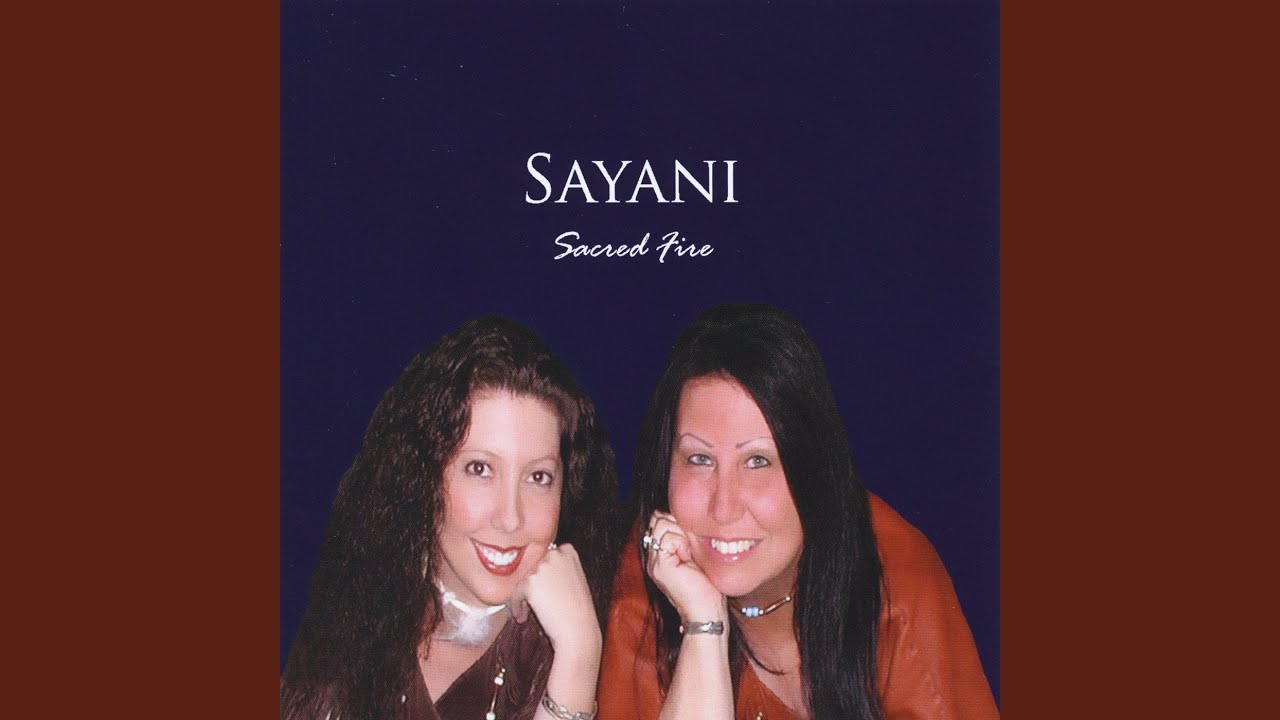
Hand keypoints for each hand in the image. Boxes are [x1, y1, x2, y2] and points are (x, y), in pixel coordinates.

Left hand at [509, 543, 601, 658]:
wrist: (578, 629)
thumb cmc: (578, 610)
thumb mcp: (575, 579)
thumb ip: (560, 569)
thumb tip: (540, 572)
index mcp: (568, 551)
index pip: (547, 556)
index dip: (544, 574)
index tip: (545, 588)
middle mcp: (555, 554)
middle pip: (533, 567)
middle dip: (532, 585)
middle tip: (535, 602)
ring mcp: (542, 566)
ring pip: (523, 580)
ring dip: (523, 597)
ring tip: (528, 612)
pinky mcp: (530, 581)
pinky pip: (515, 593)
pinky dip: (516, 606)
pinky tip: (523, 617)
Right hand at [644, 511, 725, 622]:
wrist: (707, 611)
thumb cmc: (706, 585)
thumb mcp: (694, 553)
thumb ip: (684, 537)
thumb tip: (678, 515)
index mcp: (659, 555)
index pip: (658, 520)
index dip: (675, 521)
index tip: (689, 540)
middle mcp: (652, 558)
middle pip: (657, 519)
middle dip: (678, 525)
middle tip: (690, 547)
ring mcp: (654, 563)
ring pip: (662, 525)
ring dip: (681, 534)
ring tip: (689, 554)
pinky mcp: (660, 567)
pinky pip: (668, 538)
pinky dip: (682, 543)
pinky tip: (687, 559)